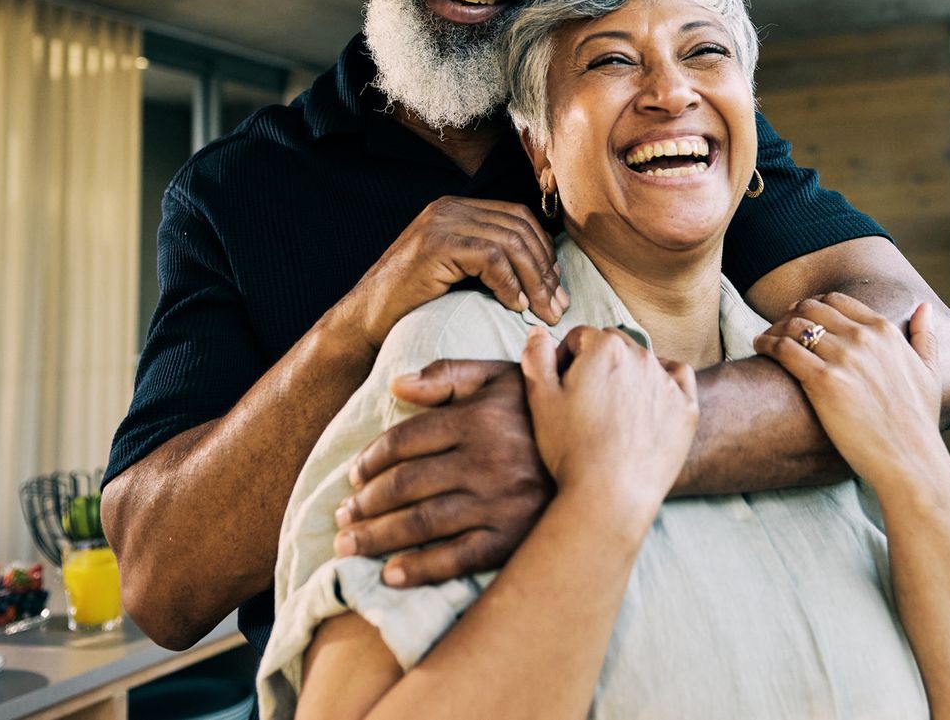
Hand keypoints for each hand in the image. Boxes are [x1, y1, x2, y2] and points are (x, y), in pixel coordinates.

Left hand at [332, 361, 549, 586]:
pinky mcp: (513, 538)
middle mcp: (485, 460)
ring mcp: (499, 502)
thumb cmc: (544, 416)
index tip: (355, 476)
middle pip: (406, 484)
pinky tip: (391, 575)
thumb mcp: (503, 379)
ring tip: (350, 546)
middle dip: (366, 503)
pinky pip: (457, 558)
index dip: (372, 460)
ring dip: (379, 537)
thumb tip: (396, 384)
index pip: (406, 440)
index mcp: (478, 418)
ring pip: (422, 522)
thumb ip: (449, 375)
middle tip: (342, 515)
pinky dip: (420, 569)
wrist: (607, 460)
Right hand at [339, 197, 563, 349]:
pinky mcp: (435, 245)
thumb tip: (540, 273)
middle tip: (557, 305)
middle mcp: (449, 208)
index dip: (543, 251)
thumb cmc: (412, 307)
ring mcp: (440, 223)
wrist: (365, 322)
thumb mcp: (455, 274)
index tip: (555, 288)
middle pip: (519, 226)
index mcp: (456, 209)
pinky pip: (490, 257)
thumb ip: (486, 261)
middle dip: (545, 268)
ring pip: (509, 241)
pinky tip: (515, 306)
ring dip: (534, 280)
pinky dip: (509, 283)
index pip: (517, 217)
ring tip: (542, 311)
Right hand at [522, 326, 697, 528]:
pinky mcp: (686, 407)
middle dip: (598, 363)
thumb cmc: (572, 449)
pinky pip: (678, 378)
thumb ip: (537, 357)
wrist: (611, 495)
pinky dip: (664, 383)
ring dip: (628, 375)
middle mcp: (641, 355)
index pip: (580, 338)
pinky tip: (648, 404)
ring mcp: (667, 381)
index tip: (561, 388)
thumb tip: (539, 332)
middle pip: (613, 345)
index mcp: (604, 347)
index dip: (565, 360)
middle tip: (585, 402)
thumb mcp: (541, 400)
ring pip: (644, 361)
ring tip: (613, 412)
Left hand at [754, 296, 949, 500]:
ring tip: (764, 340)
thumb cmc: (918, 423)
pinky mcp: (824, 381)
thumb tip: (923, 308)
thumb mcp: (929, 374)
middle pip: (810, 308)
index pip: (836, 300)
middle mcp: (863, 338)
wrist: (909, 460)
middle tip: (777, 328)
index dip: (812, 305)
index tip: (799, 316)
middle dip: (789, 313)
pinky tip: (759, 349)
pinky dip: (766, 344)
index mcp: (885, 331)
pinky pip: (783, 349)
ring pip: (793, 324)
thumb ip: (924, 338)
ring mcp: (843, 357)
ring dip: (773, 328)